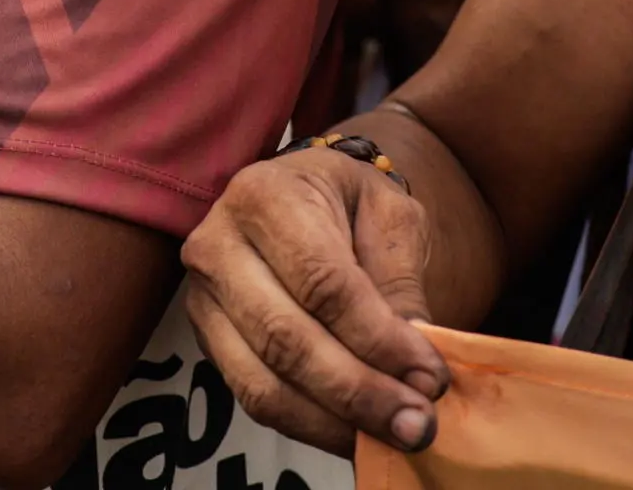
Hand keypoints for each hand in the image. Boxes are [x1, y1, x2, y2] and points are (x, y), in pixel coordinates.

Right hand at [181, 146, 447, 455]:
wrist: (302, 195)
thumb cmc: (350, 204)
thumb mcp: (391, 216)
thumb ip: (401, 282)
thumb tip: (414, 365)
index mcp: (267, 196)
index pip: (322, 281)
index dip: (377, 338)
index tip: (430, 377)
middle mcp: (218, 243)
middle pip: (286, 337)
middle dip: (359, 392)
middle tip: (418, 424)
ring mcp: (203, 295)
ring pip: (263, 380)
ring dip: (334, 421)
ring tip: (393, 436)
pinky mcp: (206, 337)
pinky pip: (252, 397)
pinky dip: (308, 425)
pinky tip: (354, 433)